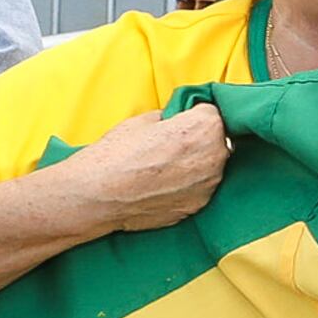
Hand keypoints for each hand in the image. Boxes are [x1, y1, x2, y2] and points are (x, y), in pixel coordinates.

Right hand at [59, 103, 227, 231]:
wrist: (98, 195)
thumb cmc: (116, 155)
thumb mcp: (142, 121)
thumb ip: (170, 117)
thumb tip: (176, 120)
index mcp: (202, 129)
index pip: (213, 113)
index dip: (194, 115)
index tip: (180, 119)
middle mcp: (214, 157)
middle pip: (218, 140)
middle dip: (200, 138)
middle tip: (171, 142)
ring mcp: (209, 185)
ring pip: (212, 166)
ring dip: (197, 162)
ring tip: (165, 165)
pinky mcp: (199, 205)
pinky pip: (201, 188)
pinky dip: (189, 184)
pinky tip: (164, 183)